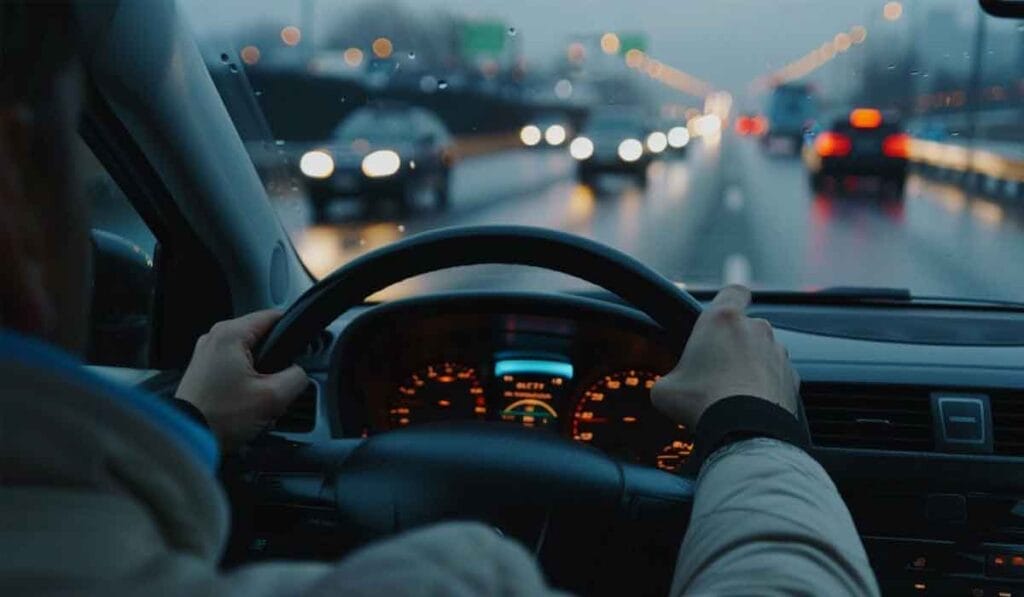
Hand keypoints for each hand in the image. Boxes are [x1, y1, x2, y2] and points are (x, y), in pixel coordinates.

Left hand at [176, 310, 307, 450]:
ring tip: (260, 397)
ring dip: (261, 374)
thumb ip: (297, 377)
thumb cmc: (220, 417)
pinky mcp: (203, 370)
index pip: (274, 316)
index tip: (300, 352)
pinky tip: (246, 401)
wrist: (187, 439)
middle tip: (277, 386)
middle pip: (262, 337)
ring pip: (249, 354)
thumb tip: (299, 372)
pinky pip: (235, 367)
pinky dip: (245, 381)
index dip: (293, 331)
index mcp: (230, 334)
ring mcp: (206, 353)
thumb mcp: (273, 397)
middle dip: (275, 361)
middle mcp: (214, 337)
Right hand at [651, 285, 798, 429]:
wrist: (745, 432)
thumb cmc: (702, 402)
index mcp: (722, 320)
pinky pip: (778, 376)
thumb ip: (670, 377)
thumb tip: (670, 387)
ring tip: (734, 392)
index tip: (723, 314)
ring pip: (764, 352)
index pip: (734, 291)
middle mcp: (756, 329)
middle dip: (735, 344)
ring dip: (753, 366)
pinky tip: (752, 406)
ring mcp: (778, 353)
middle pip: (747, 326)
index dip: (729, 300)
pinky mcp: (793, 379)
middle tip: (716, 368)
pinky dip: (768, 387)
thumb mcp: (665, 389)